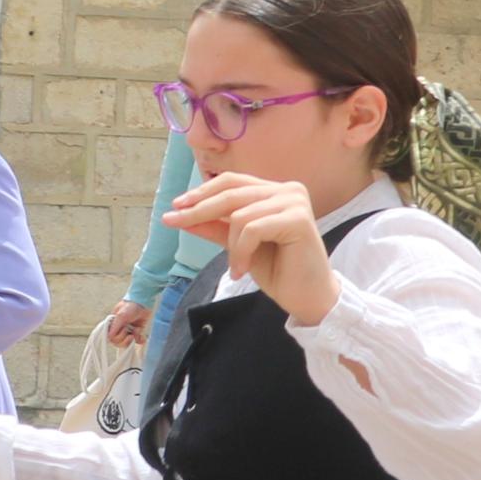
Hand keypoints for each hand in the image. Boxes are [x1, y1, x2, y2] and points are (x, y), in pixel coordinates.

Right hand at [103, 300, 151, 347]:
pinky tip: (143, 338)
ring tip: (137, 331)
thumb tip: (110, 337)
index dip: (117, 338)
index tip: (124, 330)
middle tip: (131, 334)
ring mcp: (128, 331)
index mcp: (113, 325)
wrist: (144, 302)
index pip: (111, 338)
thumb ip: (115, 327)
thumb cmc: (130, 307)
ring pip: (127, 343)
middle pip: (118, 343)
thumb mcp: (121, 316)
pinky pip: (137, 341)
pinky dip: (140, 341)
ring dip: (133, 339)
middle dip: (125, 340)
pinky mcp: (136, 331)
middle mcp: (119, 329)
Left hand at [166, 172, 338, 323]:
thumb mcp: (237, 245)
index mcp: (275, 192)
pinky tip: (242, 270)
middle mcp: (288, 190)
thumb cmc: (278, 270)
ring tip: (236, 267)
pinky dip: (241, 252)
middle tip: (173, 221)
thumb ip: (214, 227)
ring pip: (240, 215)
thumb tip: (179, 215)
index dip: (202, 192)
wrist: (308, 297)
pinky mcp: (299, 219)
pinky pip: (252, 229)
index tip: (175, 207)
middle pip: (231, 193)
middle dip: (198, 209)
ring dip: (231, 246)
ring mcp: (295, 202)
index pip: (231, 182)